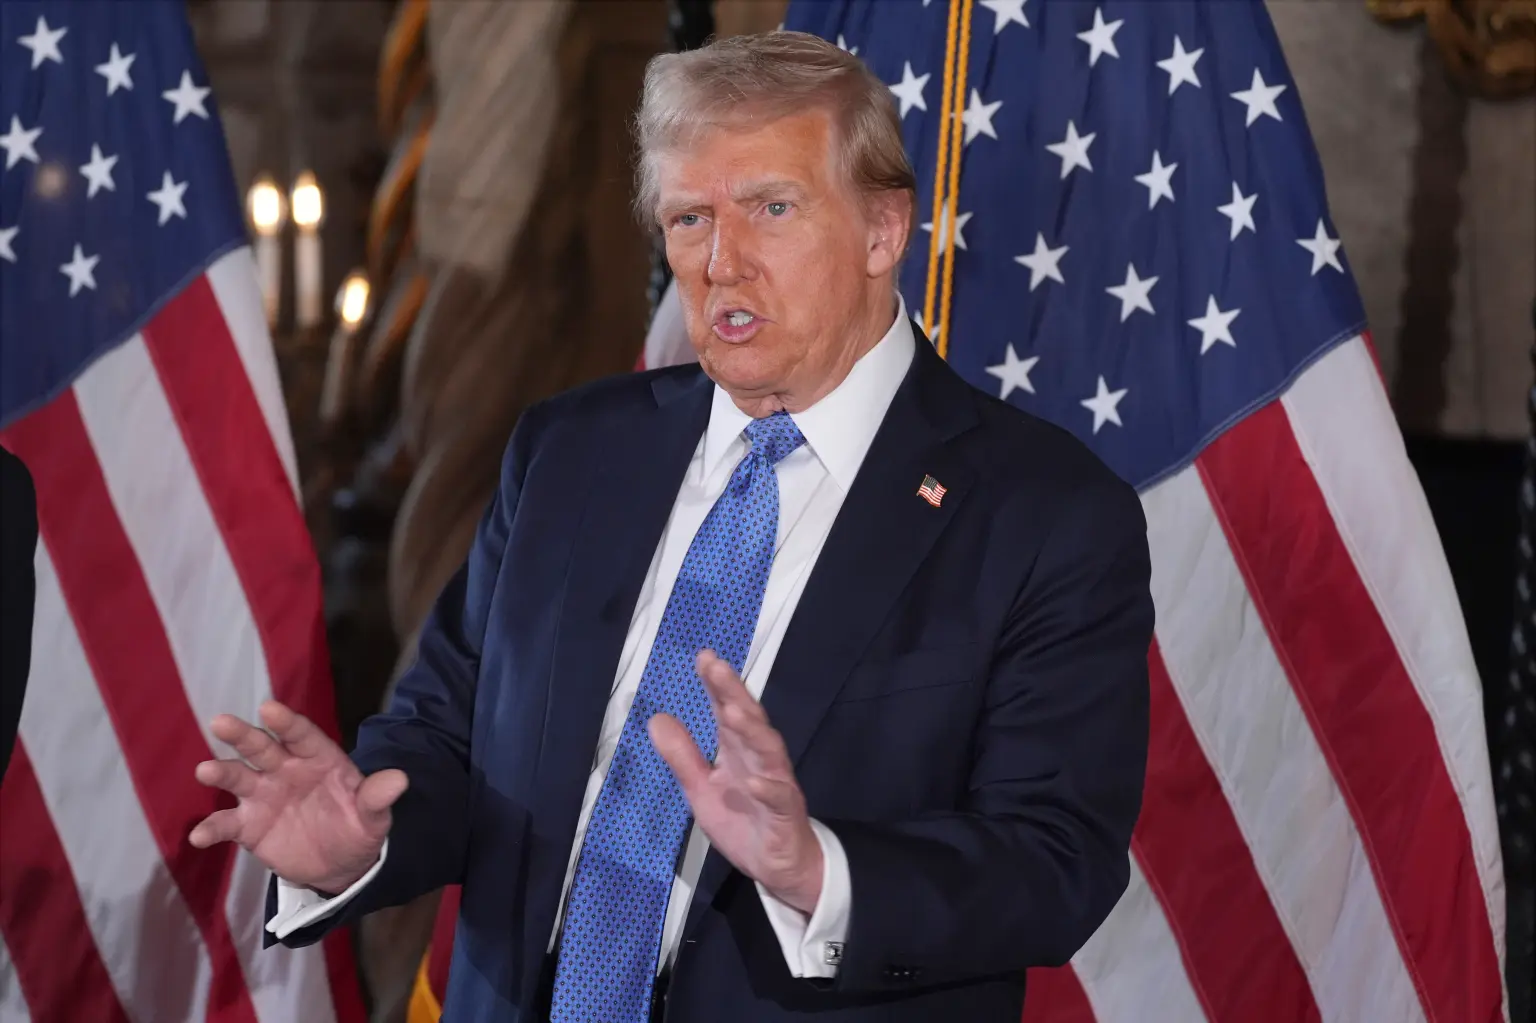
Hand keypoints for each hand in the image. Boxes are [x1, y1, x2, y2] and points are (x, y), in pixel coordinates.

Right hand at [188, 701, 405, 893]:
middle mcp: (286, 770)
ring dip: (222, 773)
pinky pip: (227, 825)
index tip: (268, 709)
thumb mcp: (373, 815)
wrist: (341, 863)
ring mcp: (264, 796)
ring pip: (239, 778)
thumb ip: (378, 797)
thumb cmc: (358, 825)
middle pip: (262, 748)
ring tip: (206, 770)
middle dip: (243, 735)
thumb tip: (400, 780)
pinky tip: (199, 836)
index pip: (302, 735)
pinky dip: (212, 829)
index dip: (286, 722)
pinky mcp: (249, 826)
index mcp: (318, 758)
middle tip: (221, 722)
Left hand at [649, 651, 823, 914]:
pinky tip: (753, 781)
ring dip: (752, 731)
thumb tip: (656, 718)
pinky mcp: (785, 814)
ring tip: (732, 712)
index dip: (717, 685)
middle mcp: (760, 760)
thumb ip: (682, 756)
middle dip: (734, 693)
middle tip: (717, 668)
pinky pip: (780, 798)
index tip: (704, 657)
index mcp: (738, 751)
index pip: (728, 710)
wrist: (778, 866)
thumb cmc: (743, 820)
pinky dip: (768, 788)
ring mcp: (776, 784)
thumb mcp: (701, 789)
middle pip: (750, 720)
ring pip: (769, 751)